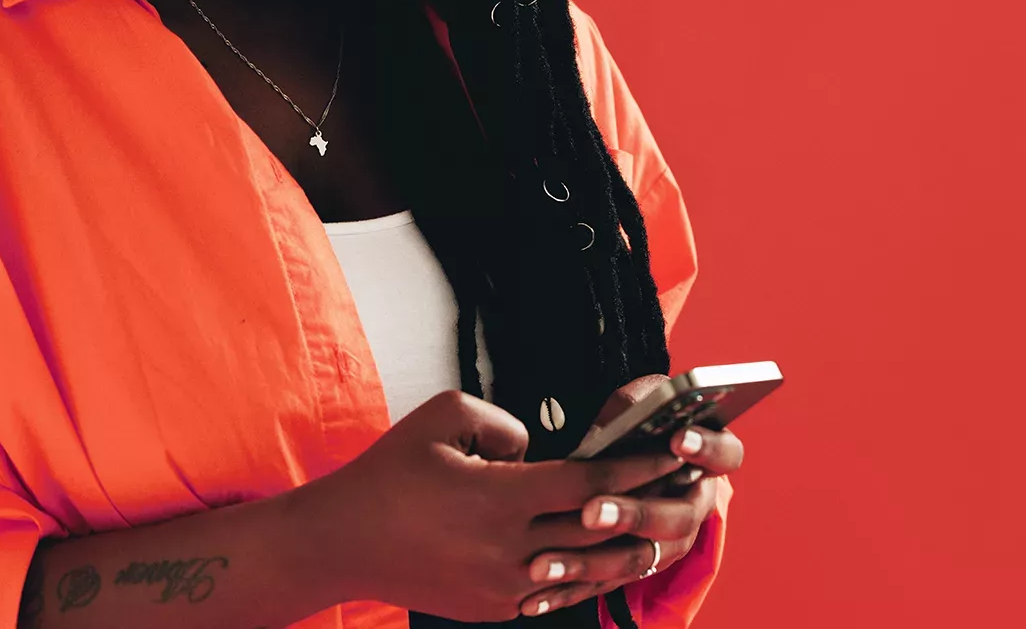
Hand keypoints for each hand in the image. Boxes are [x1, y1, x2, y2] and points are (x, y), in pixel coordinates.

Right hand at [299, 390, 686, 621]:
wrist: (344, 542)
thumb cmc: (390, 474)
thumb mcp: (441, 417)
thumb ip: (502, 422)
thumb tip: (535, 446)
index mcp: (501, 497)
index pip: (589, 482)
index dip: (634, 466)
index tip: (669, 453)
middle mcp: (510, 548)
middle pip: (598, 530)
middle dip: (644, 504)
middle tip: (681, 486)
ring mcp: (504, 586)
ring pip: (585, 569)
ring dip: (625, 549)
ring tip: (658, 527)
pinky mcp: (494, 607)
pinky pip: (555, 591)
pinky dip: (584, 574)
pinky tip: (605, 559)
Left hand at [515, 375, 745, 616]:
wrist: (631, 456)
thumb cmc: (636, 421)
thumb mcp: (639, 402)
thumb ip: (636, 406)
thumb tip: (623, 418)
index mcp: (707, 460)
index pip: (725, 455)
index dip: (705, 448)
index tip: (677, 439)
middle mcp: (694, 506)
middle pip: (678, 518)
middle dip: (633, 514)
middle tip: (591, 511)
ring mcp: (669, 543)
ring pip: (639, 559)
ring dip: (589, 562)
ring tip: (545, 563)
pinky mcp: (636, 568)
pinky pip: (605, 584)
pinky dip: (568, 592)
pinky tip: (534, 599)